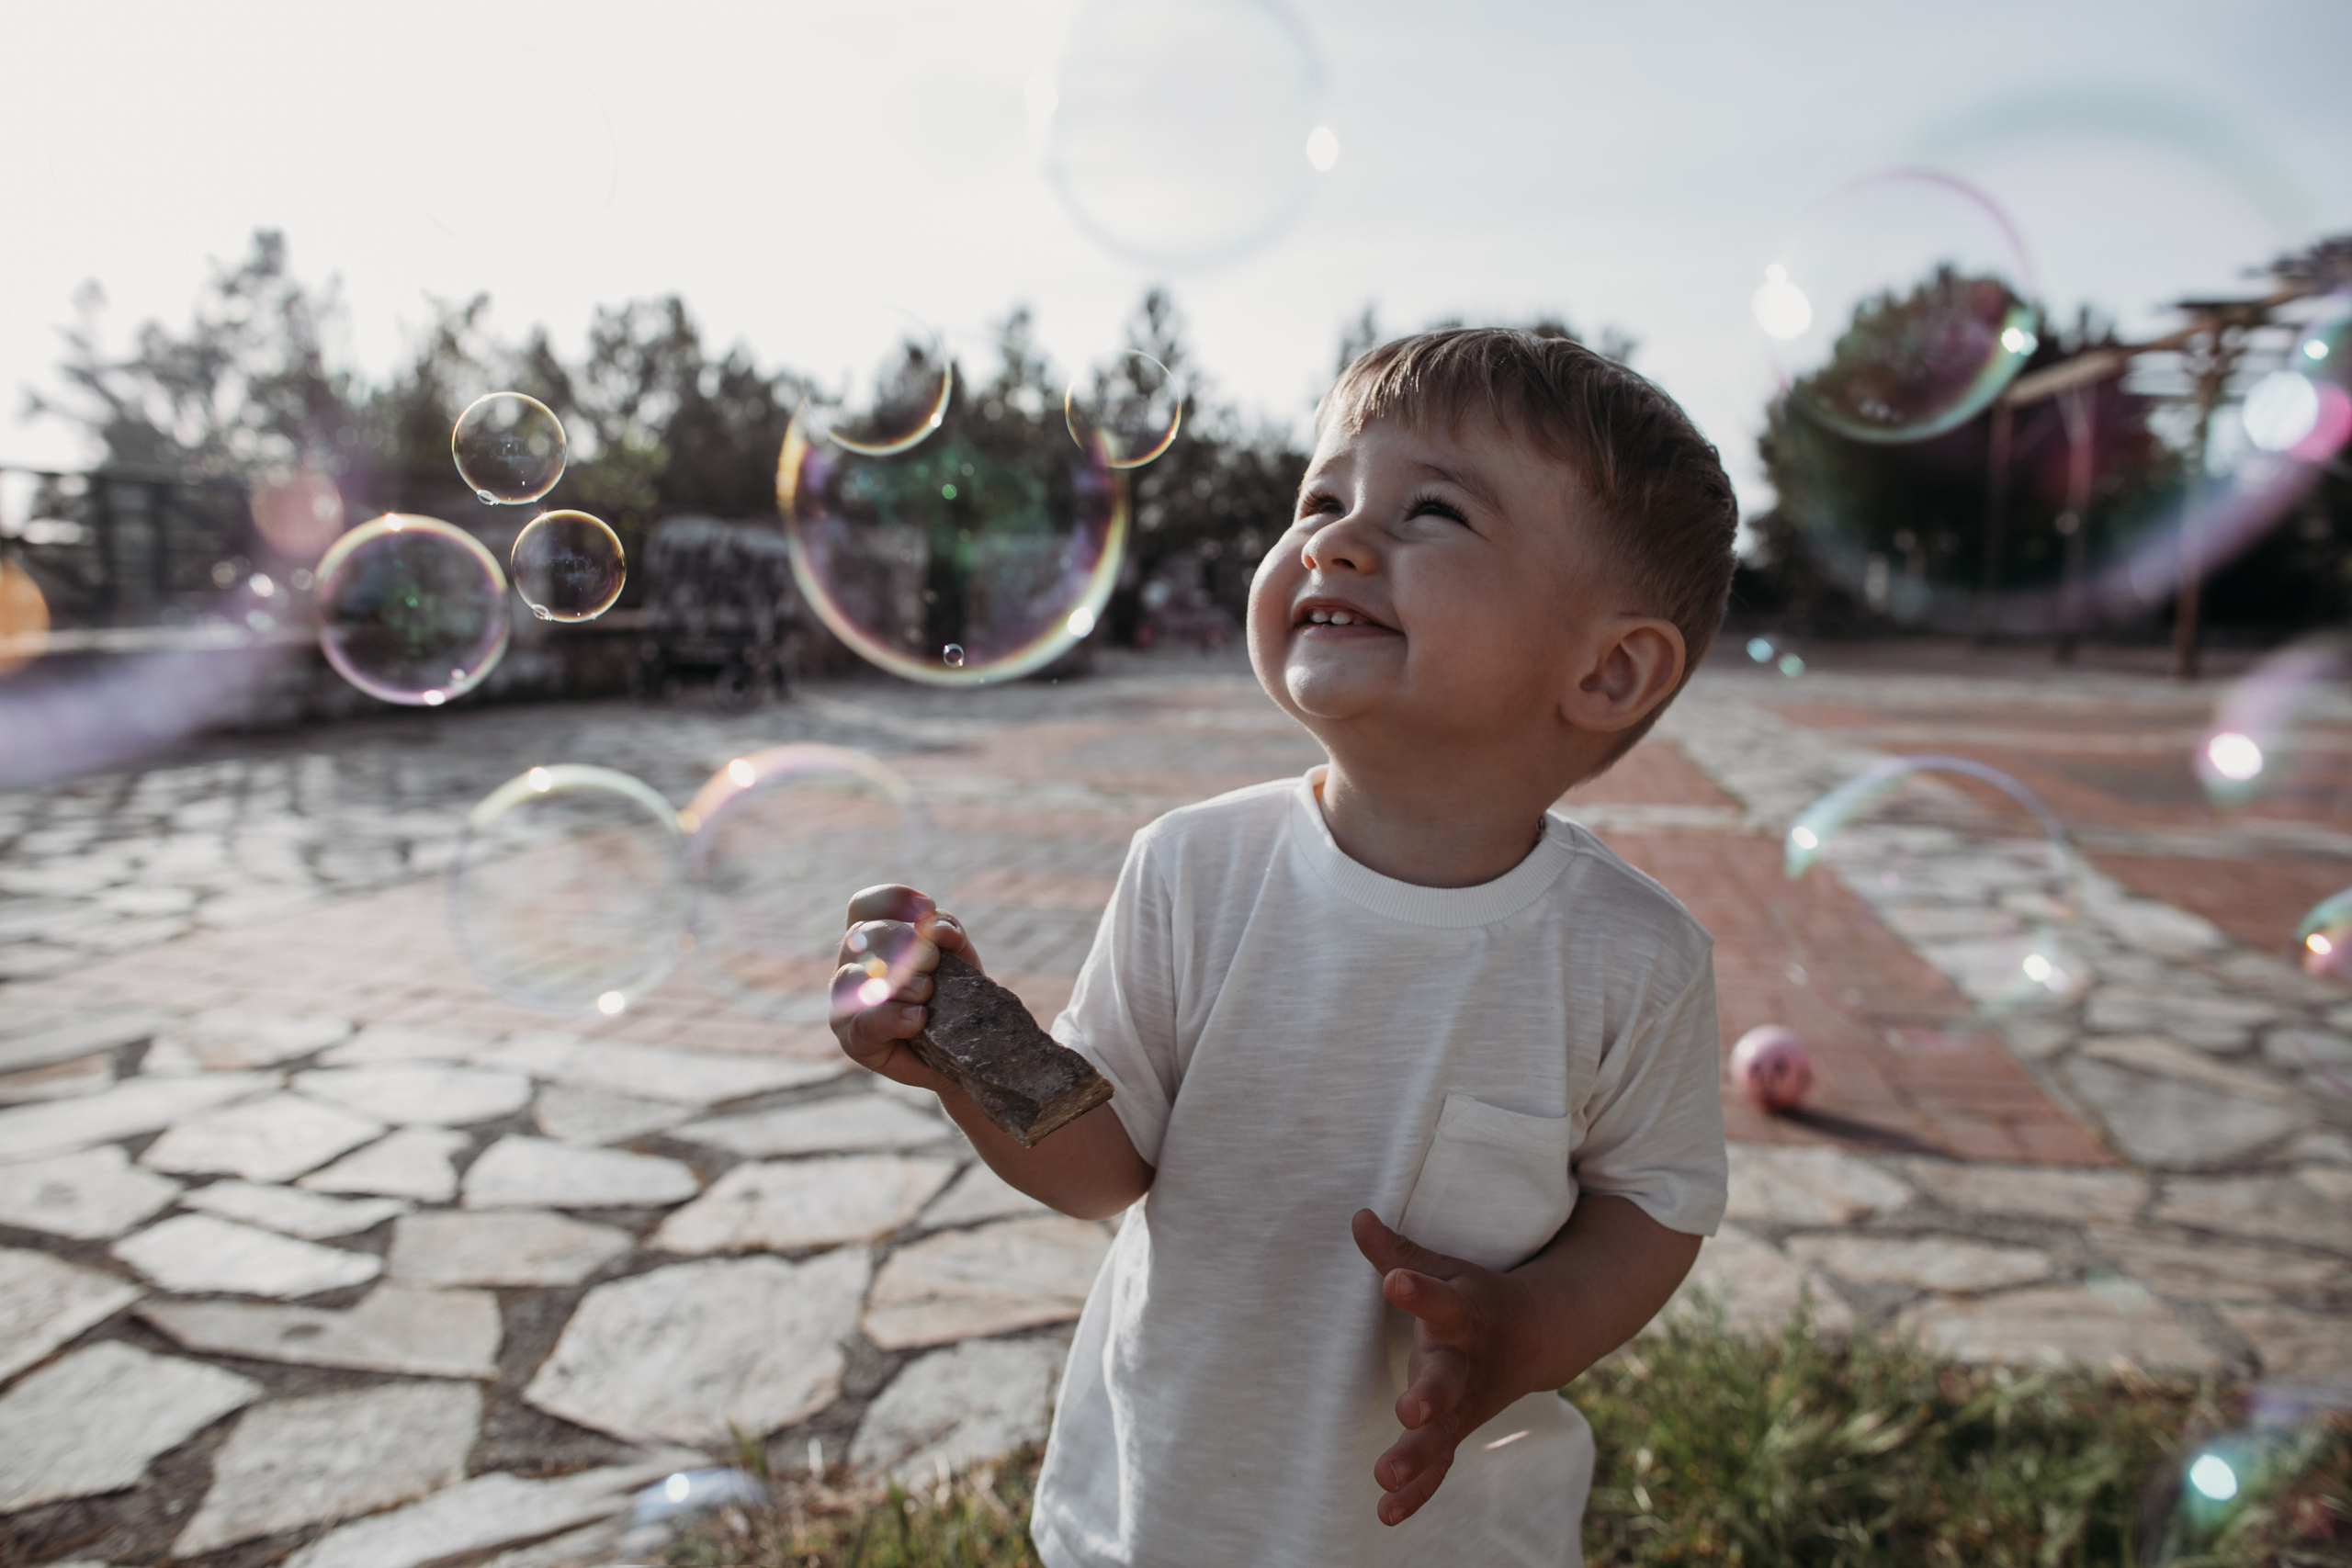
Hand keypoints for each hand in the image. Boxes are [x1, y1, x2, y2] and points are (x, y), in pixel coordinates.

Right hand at [829, 884, 983, 1087]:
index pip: (865, 905)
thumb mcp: (960, 959)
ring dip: (902, 981)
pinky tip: (919, 1019)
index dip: (893, 900)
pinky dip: (895, 1016)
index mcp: (873, 939)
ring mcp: (846, 1002)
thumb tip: (937, 928)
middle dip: (907, 943)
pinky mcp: (852, 1039)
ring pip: (858, 975)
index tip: (928, 909)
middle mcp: (851, 965)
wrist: (965, 1054)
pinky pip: (866, 1021)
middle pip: (865, 934)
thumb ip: (949, 935)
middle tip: (934, 964)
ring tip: (928, 994)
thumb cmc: (957, 1002)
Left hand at [1351, 1209, 1535, 1526]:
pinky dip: (1416, 1493)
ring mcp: (1465, 1404)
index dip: (1418, 1291)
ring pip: (1443, 1435)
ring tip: (1384, 1477)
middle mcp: (1468, 1363)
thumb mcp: (1447, 1269)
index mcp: (1467, 1314)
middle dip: (1430, 1398)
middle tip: (1409, 1412)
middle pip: (1449, 1382)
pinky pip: (1439, 1469)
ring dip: (1416, 1458)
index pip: (1441, 1299)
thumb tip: (1357, 1217)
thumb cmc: (1475, 1297)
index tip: (1394, 1281)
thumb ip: (1399, 1250)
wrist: (1539, 1336)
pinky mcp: (1457, 1431)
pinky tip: (1385, 1513)